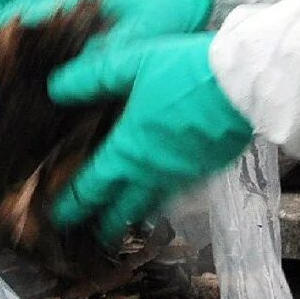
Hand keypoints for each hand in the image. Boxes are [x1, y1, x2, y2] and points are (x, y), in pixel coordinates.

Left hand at [46, 33, 254, 241]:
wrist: (244, 85)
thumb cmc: (185, 71)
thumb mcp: (131, 62)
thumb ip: (92, 77)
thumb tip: (55, 88)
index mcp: (128, 149)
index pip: (92, 188)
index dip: (71, 206)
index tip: (57, 219)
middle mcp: (153, 171)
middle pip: (122, 211)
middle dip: (104, 226)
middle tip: (92, 235)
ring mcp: (182, 174)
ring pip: (152, 205)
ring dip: (135, 215)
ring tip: (125, 221)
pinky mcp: (207, 169)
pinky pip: (179, 193)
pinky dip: (165, 198)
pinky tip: (164, 191)